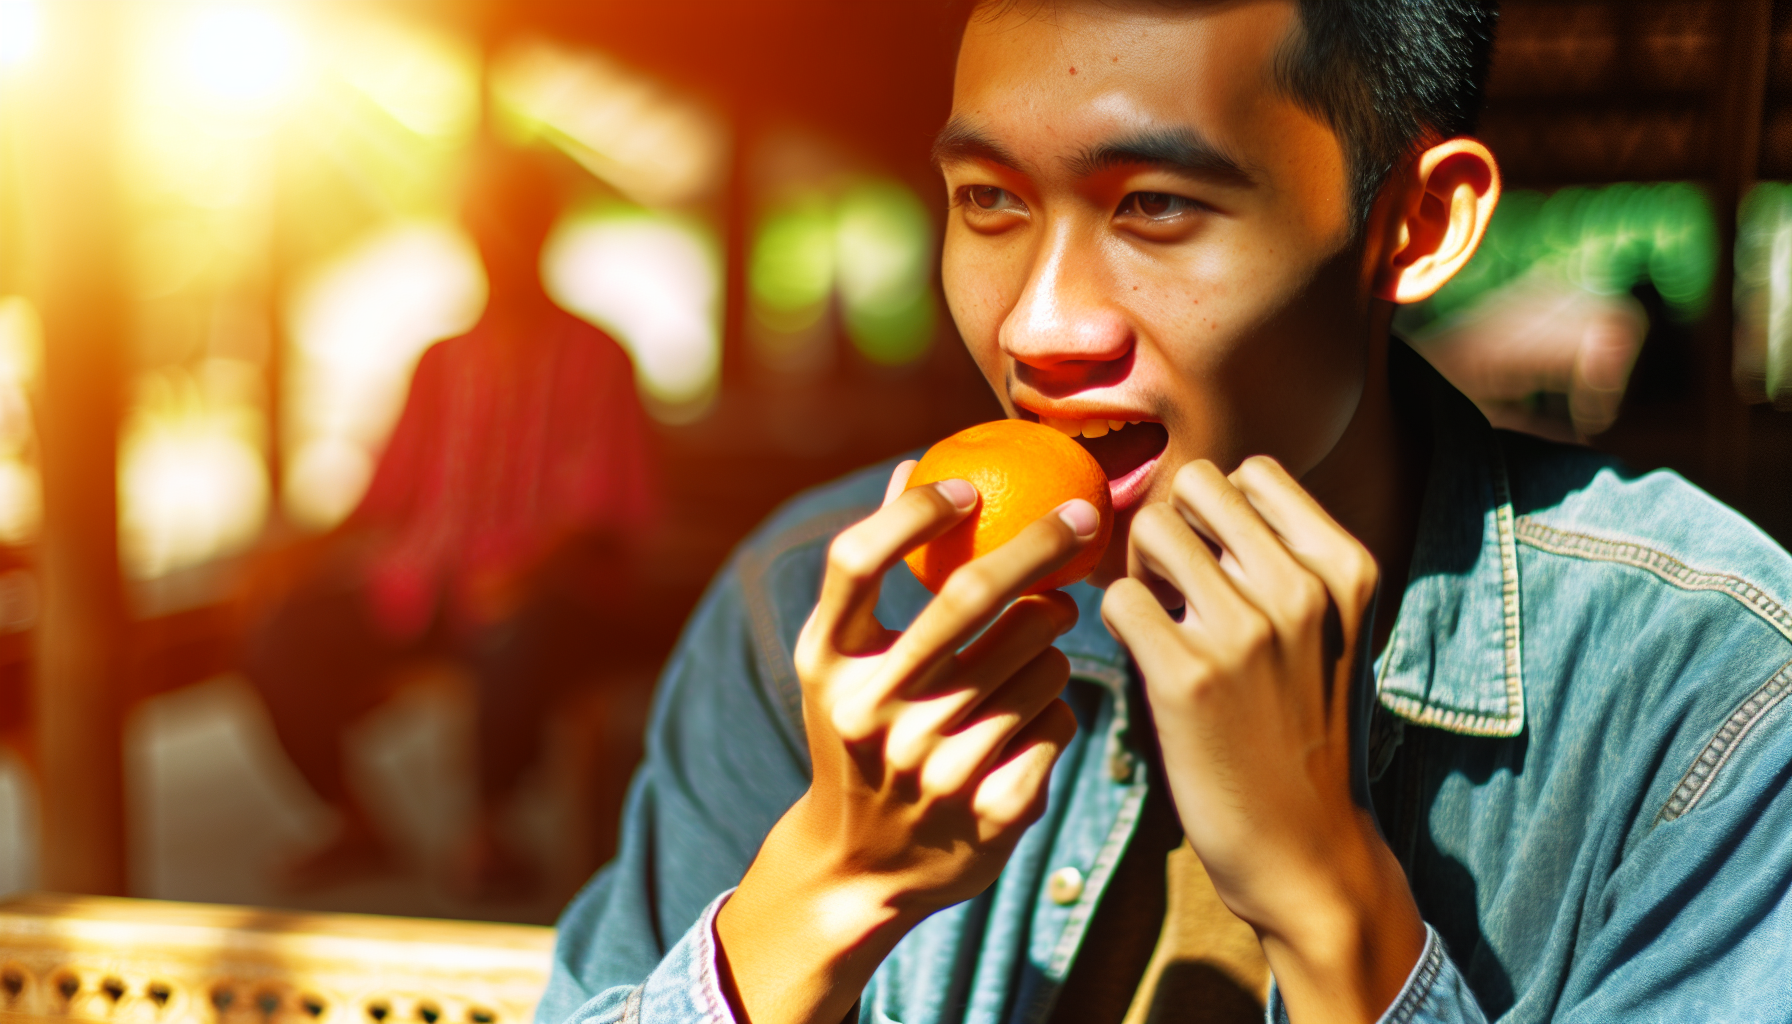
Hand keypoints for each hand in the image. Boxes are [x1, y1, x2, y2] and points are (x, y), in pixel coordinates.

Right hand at [715, 460, 1099, 1023]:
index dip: (916, 511)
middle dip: (1041, 545)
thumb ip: (872, 572)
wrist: (861, 868)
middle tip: (1080, 521)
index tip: (970, 487)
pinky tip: (1029, 718)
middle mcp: (875, 714)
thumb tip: (912, 465)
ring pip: (1041, 658)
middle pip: (973, 598)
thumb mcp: (840, 662)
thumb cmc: (859, 735)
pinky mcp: (993, 808)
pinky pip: (1060, 718)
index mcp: (827, 667)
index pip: (859, 560)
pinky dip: (1056, 707)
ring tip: (1033, 650)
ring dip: (1053, 641)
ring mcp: (935, 765)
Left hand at [1100, 456, 1424, 1023]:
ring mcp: (1245, 632)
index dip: (1217, 513)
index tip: (1217, 567)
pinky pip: (1117, 598)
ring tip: (1163, 627)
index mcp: (1347, 568)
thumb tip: (1192, 491)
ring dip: (1141, 572)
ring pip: (1149, 530)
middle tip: (1177, 593)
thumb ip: (1281, 559)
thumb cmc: (1302, 732)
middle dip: (1174, 529)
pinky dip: (1119, 624)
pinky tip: (1147, 663)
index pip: (1253, 472)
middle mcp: (1302, 589)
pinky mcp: (1186, 678)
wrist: (1308, 851)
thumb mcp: (1327, 631)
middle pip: (1196, 485)